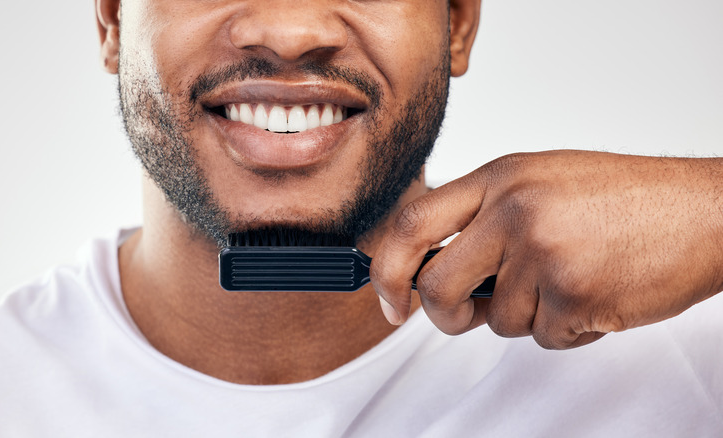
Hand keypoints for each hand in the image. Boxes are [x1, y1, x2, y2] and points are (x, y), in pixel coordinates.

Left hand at [370, 150, 722, 348]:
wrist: (704, 211)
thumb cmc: (624, 199)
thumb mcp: (539, 183)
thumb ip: (483, 216)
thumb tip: (431, 262)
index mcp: (500, 178)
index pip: (411, 224)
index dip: (387, 270)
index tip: (389, 300)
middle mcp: (514, 210)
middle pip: (436, 285)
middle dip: (445, 314)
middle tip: (467, 313)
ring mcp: (543, 252)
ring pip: (496, 319)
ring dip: (528, 315)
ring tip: (570, 280)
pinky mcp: (574, 294)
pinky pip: (542, 337)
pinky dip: (566, 329)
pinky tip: (595, 294)